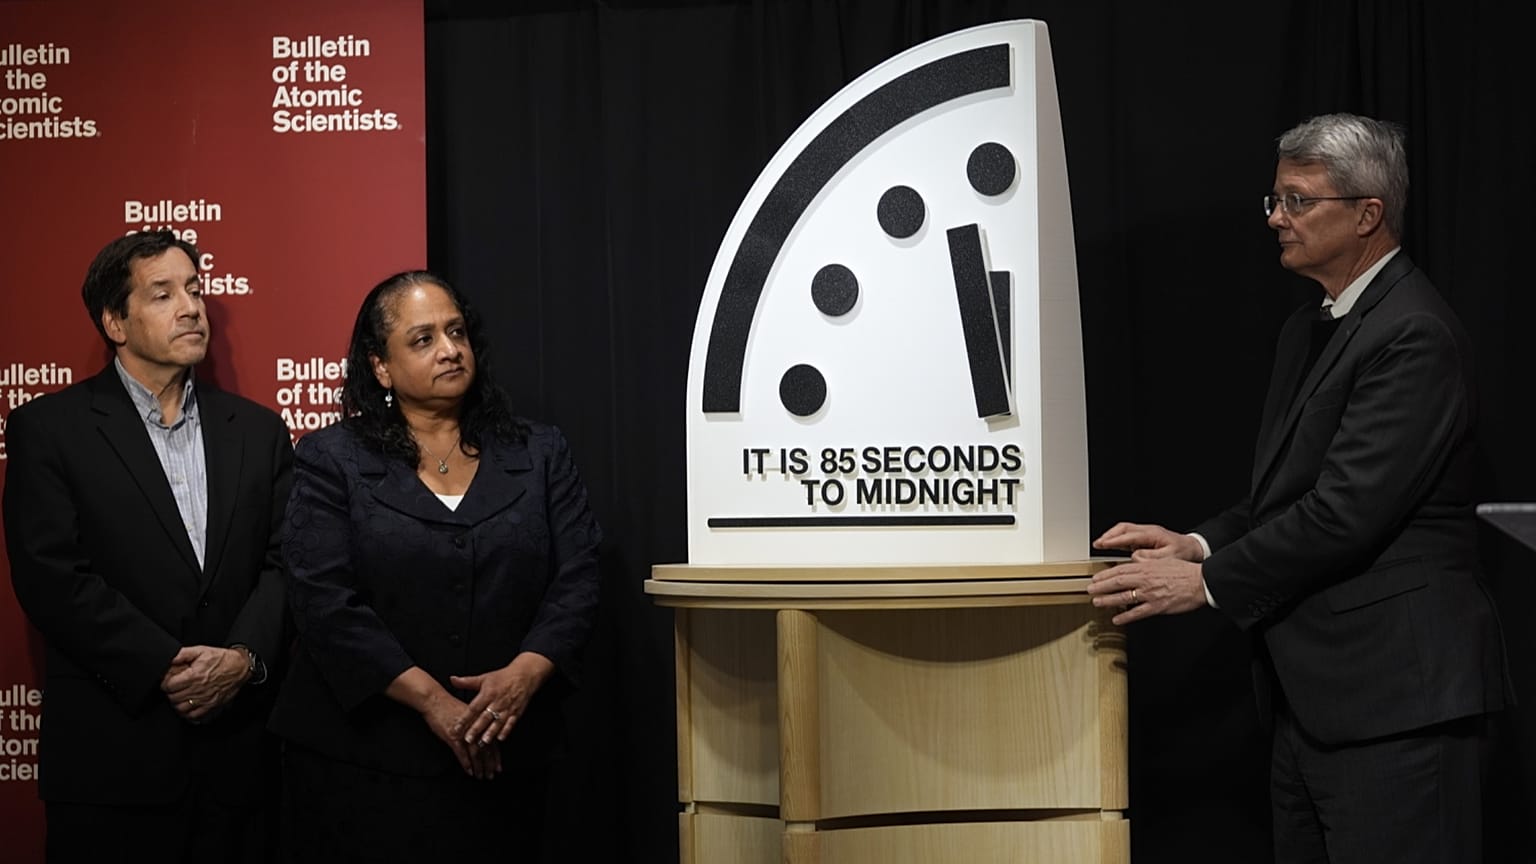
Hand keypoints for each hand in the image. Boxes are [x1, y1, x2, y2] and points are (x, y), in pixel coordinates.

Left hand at [161, 645, 248, 721]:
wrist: (240, 667)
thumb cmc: (221, 659)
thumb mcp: (201, 651)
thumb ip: (182, 654)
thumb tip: (168, 658)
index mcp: (193, 676)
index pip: (169, 686)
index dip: (165, 683)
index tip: (168, 681)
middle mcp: (198, 690)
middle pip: (173, 698)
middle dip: (171, 693)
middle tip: (174, 687)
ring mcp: (205, 700)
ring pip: (181, 708)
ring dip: (177, 703)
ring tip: (180, 696)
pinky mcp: (211, 706)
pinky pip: (193, 716)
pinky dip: (187, 713)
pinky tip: (188, 706)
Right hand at [419, 689, 501, 779]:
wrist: (435, 700)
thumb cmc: (449, 707)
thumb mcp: (468, 715)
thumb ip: (476, 726)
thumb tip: (483, 740)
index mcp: (480, 722)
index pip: (492, 742)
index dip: (496, 756)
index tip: (498, 766)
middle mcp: (475, 727)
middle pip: (486, 749)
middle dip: (489, 764)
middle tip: (491, 775)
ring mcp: (465, 732)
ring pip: (476, 752)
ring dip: (479, 766)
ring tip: (480, 776)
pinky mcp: (453, 736)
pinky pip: (461, 752)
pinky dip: (465, 763)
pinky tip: (468, 771)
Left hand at [451, 652, 553, 746]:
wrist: (524, 675)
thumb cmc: (503, 677)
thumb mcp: (484, 678)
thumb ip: (467, 681)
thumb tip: (452, 679)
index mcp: (488, 693)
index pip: (473, 708)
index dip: (465, 719)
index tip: (457, 728)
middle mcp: (497, 702)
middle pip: (484, 718)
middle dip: (476, 729)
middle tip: (468, 739)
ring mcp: (507, 708)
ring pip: (497, 722)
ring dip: (490, 732)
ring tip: (484, 741)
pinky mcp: (516, 712)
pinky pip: (511, 723)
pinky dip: (506, 731)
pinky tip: (501, 738)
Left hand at [1086, 557, 1208, 624]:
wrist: (1200, 581)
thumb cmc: (1184, 571)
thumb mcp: (1162, 561)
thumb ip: (1146, 564)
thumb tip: (1133, 564)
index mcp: (1146, 567)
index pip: (1120, 570)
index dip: (1105, 575)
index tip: (1095, 578)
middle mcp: (1145, 580)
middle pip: (1117, 583)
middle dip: (1101, 587)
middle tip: (1090, 590)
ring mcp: (1150, 594)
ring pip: (1124, 597)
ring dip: (1108, 600)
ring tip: (1097, 603)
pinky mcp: (1157, 606)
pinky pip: (1138, 613)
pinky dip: (1125, 616)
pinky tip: (1117, 619)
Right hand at [1093, 522, 1203, 561]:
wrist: (1193, 549)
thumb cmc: (1184, 553)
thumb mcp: (1169, 557)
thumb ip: (1150, 558)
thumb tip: (1134, 557)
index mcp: (1152, 534)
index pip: (1128, 535)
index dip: (1114, 540)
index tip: (1102, 544)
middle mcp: (1148, 531)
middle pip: (1123, 528)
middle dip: (1108, 536)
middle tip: (1097, 544)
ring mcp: (1146, 533)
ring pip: (1124, 530)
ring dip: (1111, 536)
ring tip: (1100, 544)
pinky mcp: (1146, 538)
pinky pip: (1127, 535)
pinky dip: (1117, 539)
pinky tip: (1111, 545)